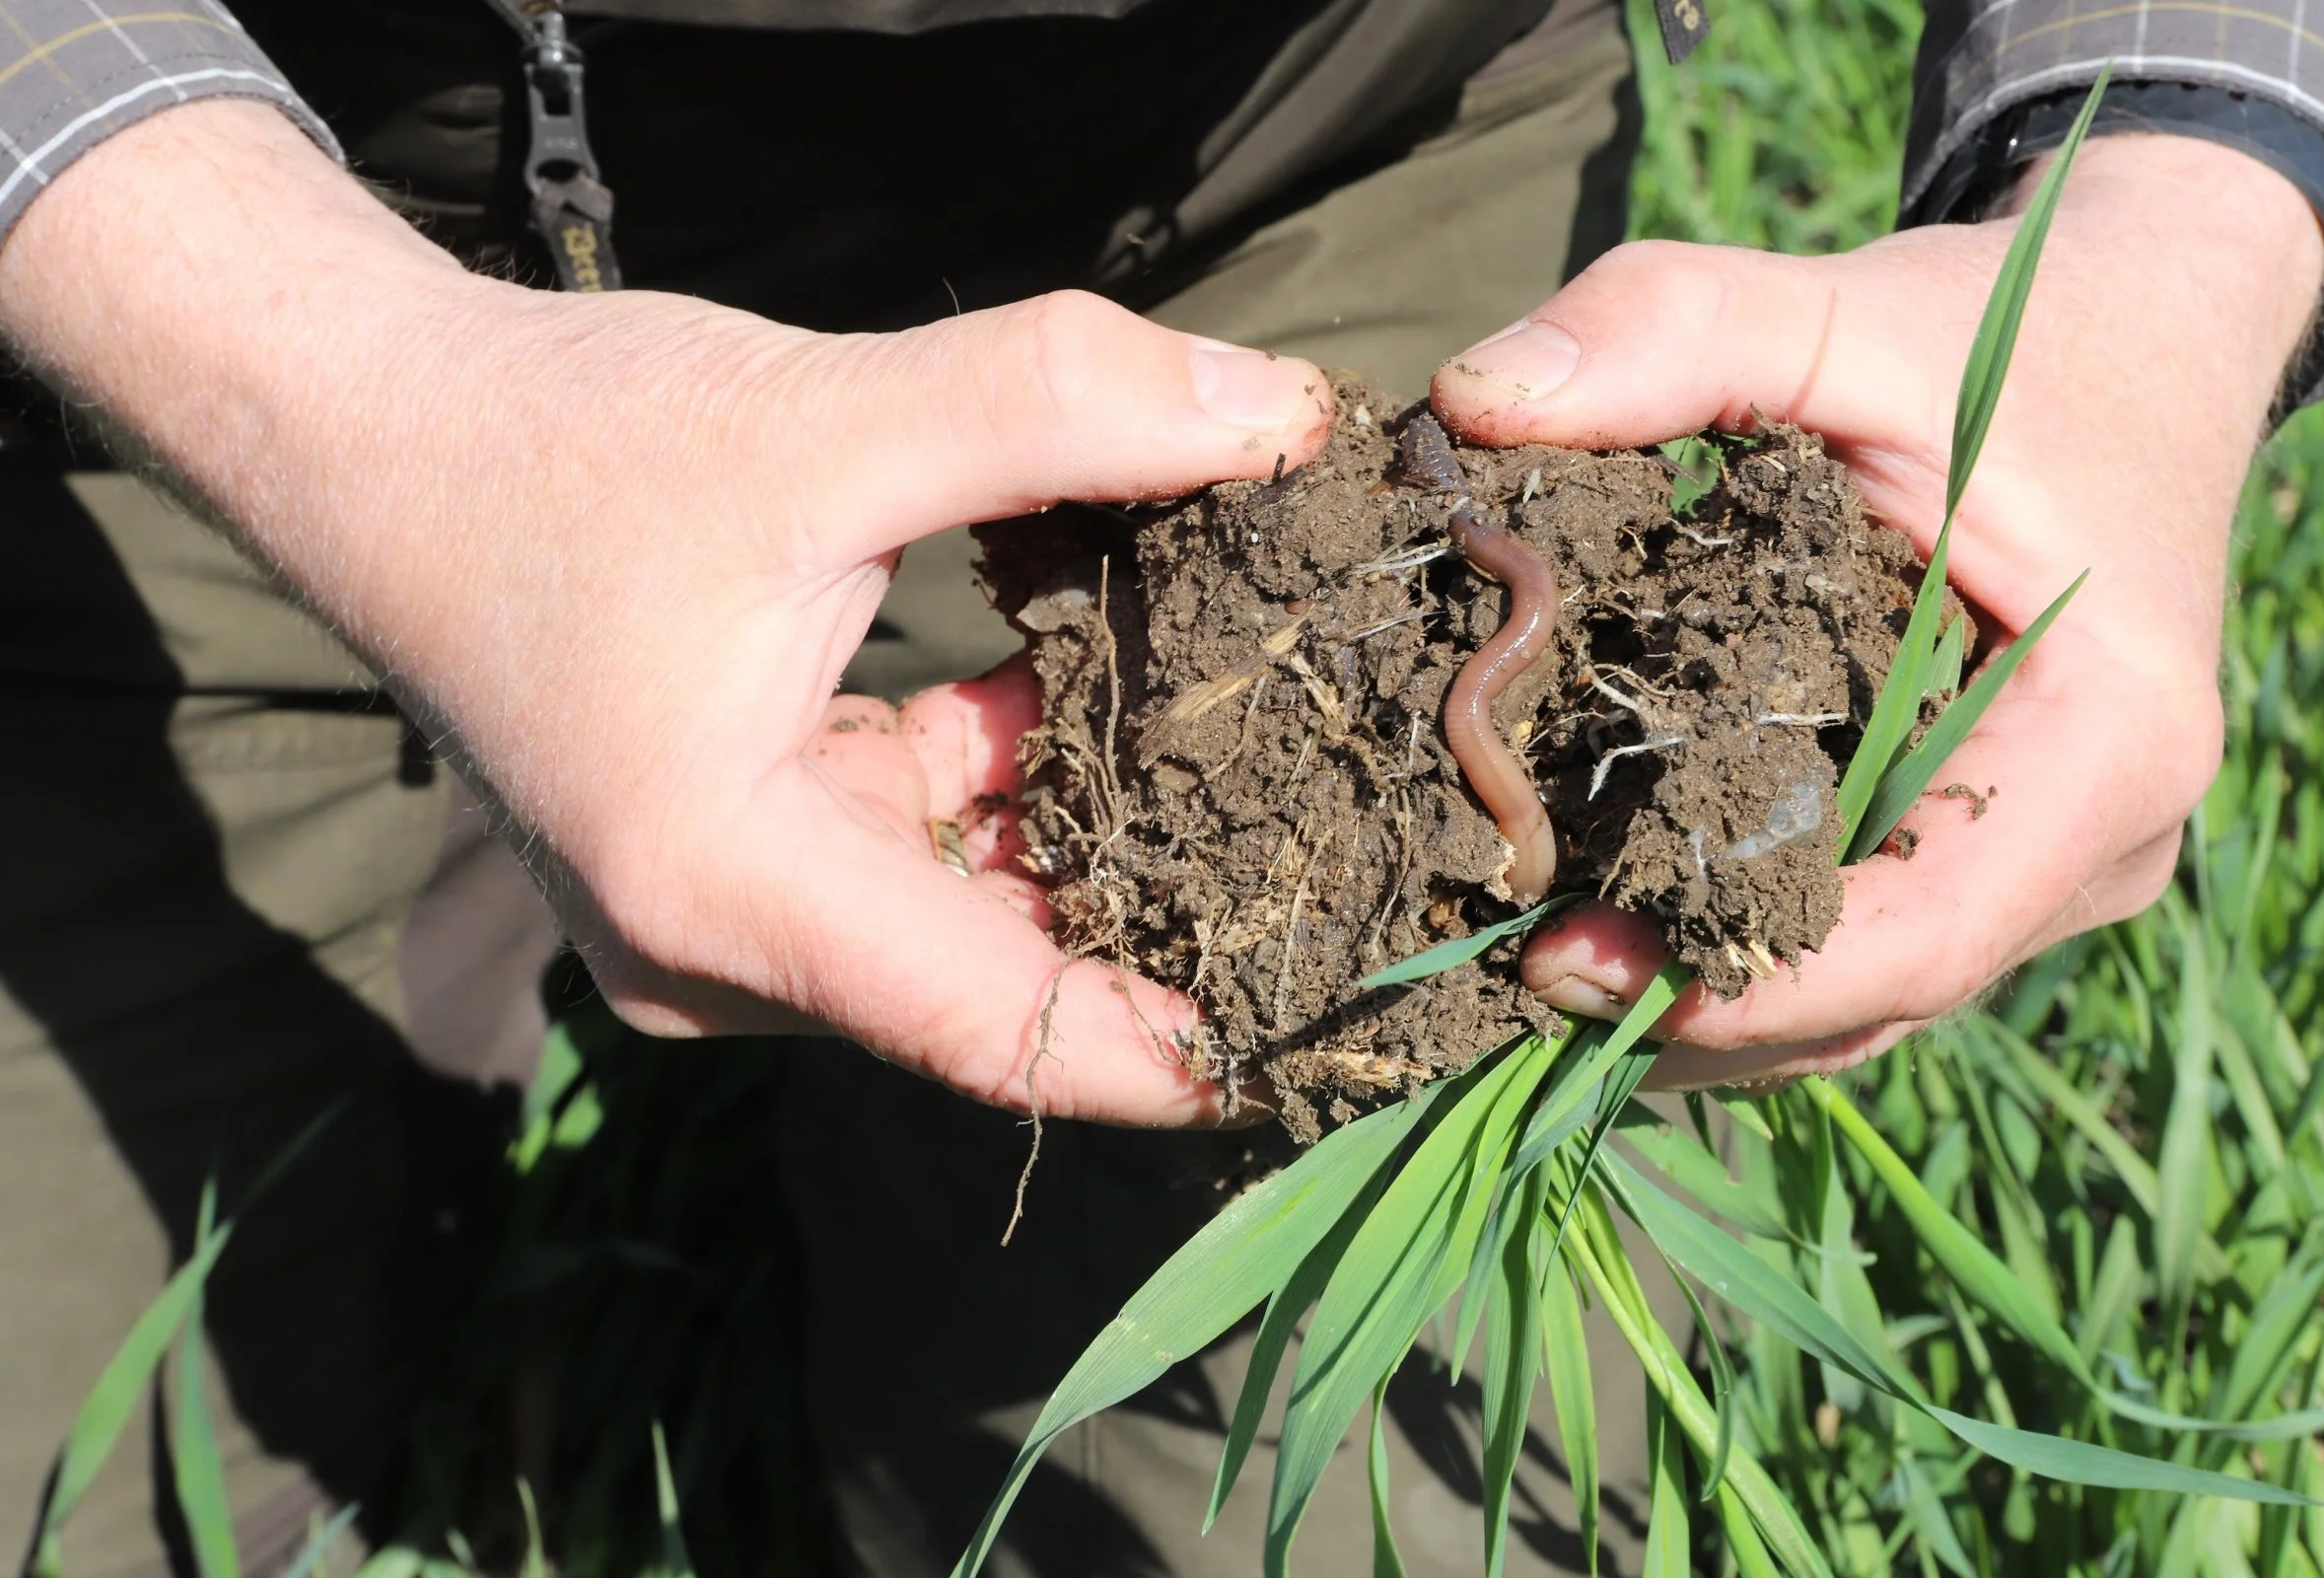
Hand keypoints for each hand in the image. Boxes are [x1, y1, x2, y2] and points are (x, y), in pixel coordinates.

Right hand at [0, 100, 1332, 1124]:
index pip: (1002, 1027)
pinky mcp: (732, 859)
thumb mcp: (818, 423)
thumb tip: (1281, 420)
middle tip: (1343, 850)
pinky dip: (1006, 778)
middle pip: (997, 978)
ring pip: (964, 911)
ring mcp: (720, 919)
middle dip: (1164, 909)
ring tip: (1258, 741)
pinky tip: (1089, 669)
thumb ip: (1054, 409)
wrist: (378, 437)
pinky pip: (914, 854)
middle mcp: (719, 953)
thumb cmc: (555, 446)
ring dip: (1093, 822)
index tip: (1334, 1030)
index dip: (1178, 1045)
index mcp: (725, 895)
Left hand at [1431, 133, 2323, 1088]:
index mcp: (2106, 741)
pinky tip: (1616, 908)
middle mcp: (2102, 839)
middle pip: (1877, 993)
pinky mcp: (1995, 850)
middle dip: (1692, 1007)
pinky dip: (1743, 941)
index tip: (1567, 971)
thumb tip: (1471, 400)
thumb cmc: (2005, 338)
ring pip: (1865, 992)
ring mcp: (2055, 863)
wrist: (2136, 335)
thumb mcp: (1844, 315)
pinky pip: (1865, 940)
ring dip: (1705, 994)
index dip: (1741, 989)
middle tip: (1515, 972)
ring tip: (1541, 958)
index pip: (1922, 937)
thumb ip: (1672, 328)